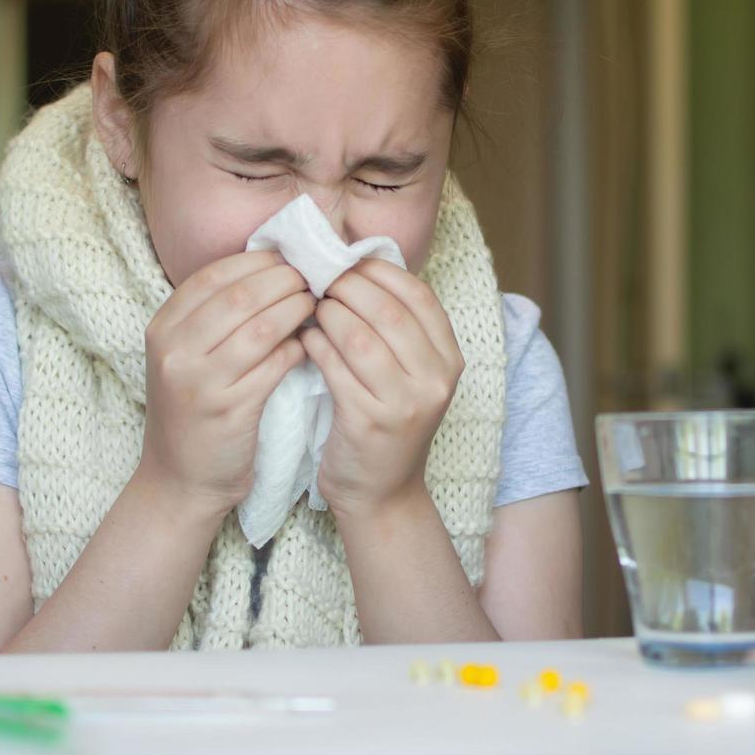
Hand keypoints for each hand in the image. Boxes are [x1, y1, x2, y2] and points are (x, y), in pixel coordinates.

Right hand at [137, 250, 314, 515]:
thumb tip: (272, 267)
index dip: (257, 261)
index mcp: (162, 328)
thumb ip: (214, 315)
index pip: (213, 275)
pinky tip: (310, 344)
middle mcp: (175, 351)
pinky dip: (297, 349)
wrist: (180, 479)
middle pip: (240, 295)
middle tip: (313, 276)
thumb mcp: (187, 356)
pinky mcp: (230, 410)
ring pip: (261, 327)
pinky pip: (274, 365)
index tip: (289, 256)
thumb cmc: (194, 408)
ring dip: (296, 310)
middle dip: (283, 280)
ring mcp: (200, 382)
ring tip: (317, 303)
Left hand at [301, 260, 464, 519]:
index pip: (419, 296)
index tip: (348, 261)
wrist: (382, 493)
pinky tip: (304, 338)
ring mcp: (404, 403)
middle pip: (387, 311)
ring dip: (328, 314)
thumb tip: (357, 267)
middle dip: (347, 287)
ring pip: (359, 336)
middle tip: (318, 279)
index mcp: (450, 359)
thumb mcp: (410, 374)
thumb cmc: (388, 422)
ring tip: (309, 306)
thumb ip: (397, 328)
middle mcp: (435, 379)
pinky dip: (316, 345)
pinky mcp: (369, 421)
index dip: (380, 272)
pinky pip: (335, 367)